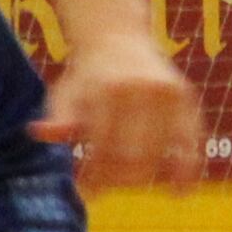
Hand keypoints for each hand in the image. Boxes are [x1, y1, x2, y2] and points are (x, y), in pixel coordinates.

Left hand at [33, 33, 202, 194]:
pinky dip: (188, 167)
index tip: (87, 193)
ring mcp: (167, 93)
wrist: (117, 38)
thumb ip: (58, 115)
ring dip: (146, 176)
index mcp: (107, 90)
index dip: (95, 174)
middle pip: (132, 153)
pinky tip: (181, 192)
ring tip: (131, 186)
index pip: (103, 145)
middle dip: (118, 178)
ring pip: (160, 151)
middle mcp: (141, 90)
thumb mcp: (65, 92)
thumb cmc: (86, 76)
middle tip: (106, 189)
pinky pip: (191, 139)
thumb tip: (39, 132)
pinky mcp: (186, 97)